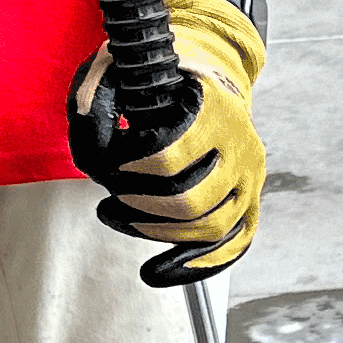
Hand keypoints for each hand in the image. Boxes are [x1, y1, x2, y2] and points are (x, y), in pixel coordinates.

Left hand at [67, 0, 266, 283]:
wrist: (209, 76)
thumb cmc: (160, 77)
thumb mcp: (120, 70)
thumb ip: (95, 104)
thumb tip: (92, 159)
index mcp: (213, 108)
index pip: (170, 157)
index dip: (132, 170)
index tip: (110, 167)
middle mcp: (241, 146)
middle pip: (192, 201)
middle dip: (141, 209)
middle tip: (110, 202)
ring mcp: (250, 178)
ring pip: (212, 228)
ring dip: (159, 234)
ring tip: (122, 221)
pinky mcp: (250, 202)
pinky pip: (230, 247)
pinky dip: (194, 266)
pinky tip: (160, 271)